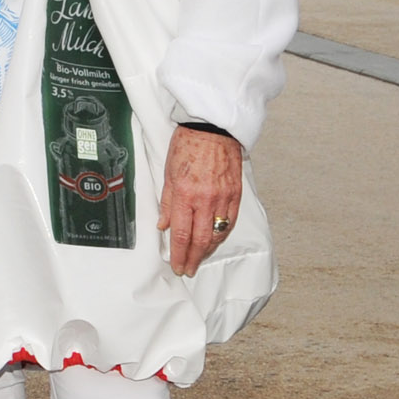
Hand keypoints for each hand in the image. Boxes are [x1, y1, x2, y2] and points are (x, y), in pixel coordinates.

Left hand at [158, 127, 242, 278]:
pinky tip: (216, 241)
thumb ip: (166, 202)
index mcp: (185, 194)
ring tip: (199, 258)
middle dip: (193, 258)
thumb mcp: (168, 173)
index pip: (180, 233)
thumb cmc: (188, 145)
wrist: (213, 129)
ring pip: (217, 233)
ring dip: (208, 250)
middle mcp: (205, 199)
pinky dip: (222, 234)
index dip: (178, 254)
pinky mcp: (236, 193)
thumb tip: (163, 225)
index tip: (176, 265)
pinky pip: (230, 221)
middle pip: (200, 239)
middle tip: (187, 269)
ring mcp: (223, 197)